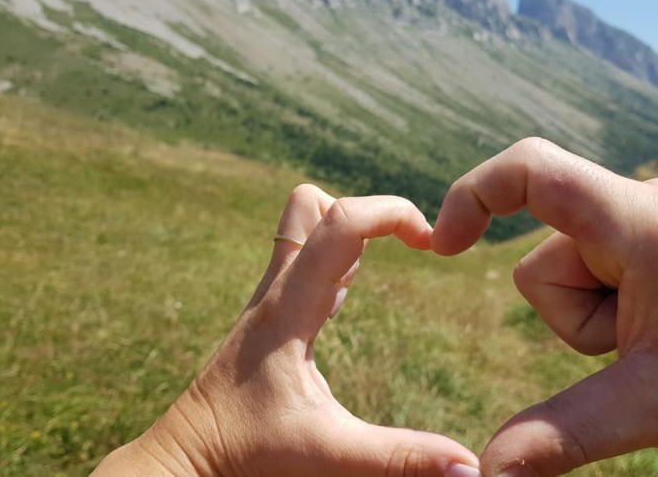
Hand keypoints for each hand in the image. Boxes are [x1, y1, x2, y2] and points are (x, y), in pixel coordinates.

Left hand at [92, 185, 479, 476]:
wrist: (188, 456)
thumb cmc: (246, 451)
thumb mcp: (328, 453)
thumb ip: (399, 458)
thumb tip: (469, 468)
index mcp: (289, 308)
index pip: (340, 222)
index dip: (392, 213)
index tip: (432, 243)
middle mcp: (277, 291)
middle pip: (312, 206)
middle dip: (366, 211)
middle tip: (408, 243)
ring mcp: (272, 299)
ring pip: (305, 227)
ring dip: (352, 230)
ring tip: (397, 260)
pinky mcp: (273, 314)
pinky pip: (307, 260)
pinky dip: (340, 256)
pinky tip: (355, 288)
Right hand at [432, 138, 657, 476]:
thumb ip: (563, 432)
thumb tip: (489, 470)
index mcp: (636, 223)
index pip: (531, 170)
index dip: (471, 195)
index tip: (442, 246)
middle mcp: (638, 209)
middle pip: (542, 261)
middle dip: (572, 318)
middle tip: (642, 348)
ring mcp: (649, 227)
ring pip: (568, 278)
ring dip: (595, 322)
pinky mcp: (656, 247)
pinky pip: (598, 279)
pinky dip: (611, 314)